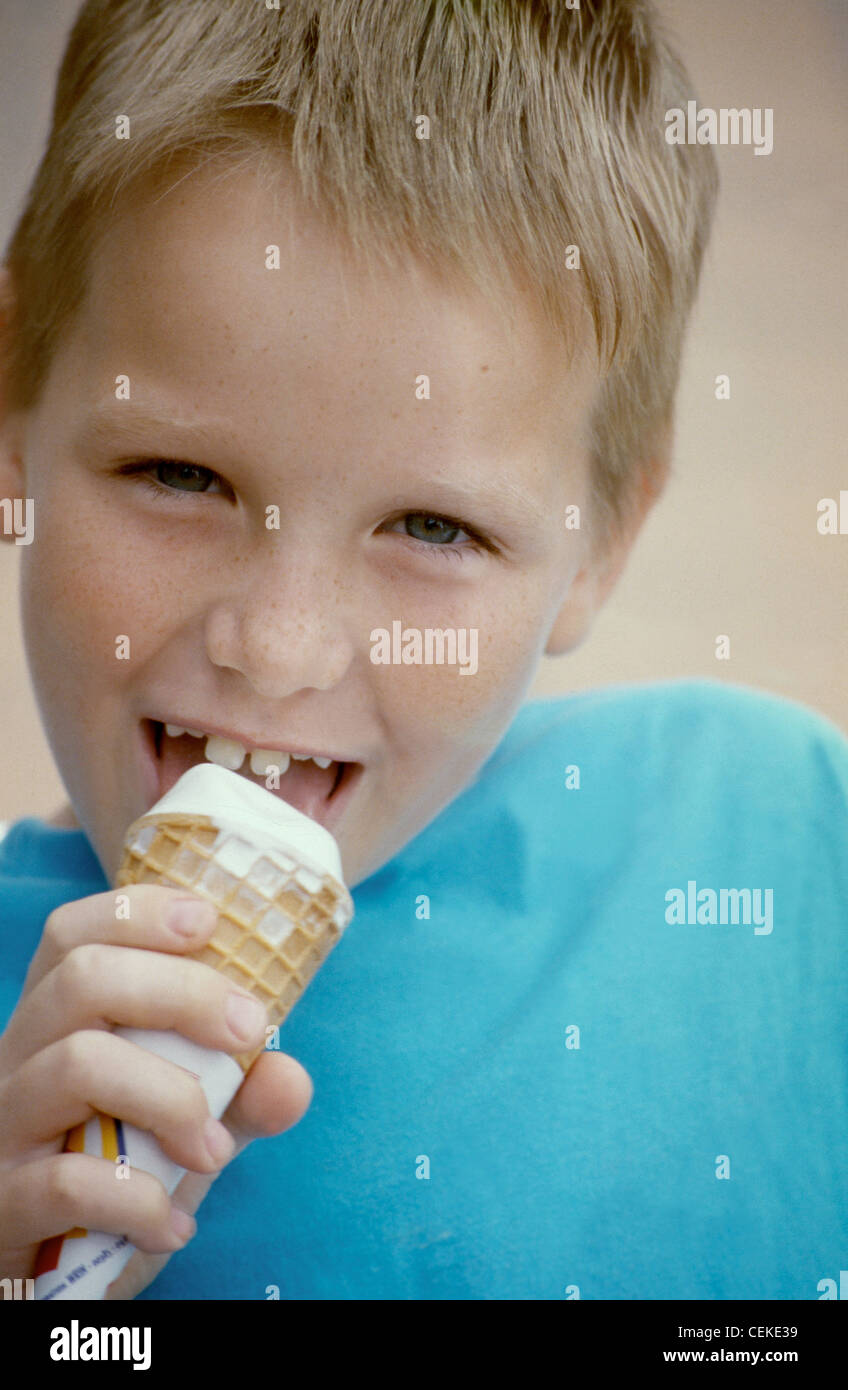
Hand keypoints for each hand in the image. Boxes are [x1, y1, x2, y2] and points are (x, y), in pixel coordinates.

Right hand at [0, 886, 312, 1294]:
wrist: (61, 1276)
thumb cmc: (124, 1173)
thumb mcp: (192, 1124)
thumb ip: (241, 1096)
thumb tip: (289, 1077)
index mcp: (56, 1022)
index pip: (72, 934)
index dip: (137, 912)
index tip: (210, 923)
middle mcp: (16, 1059)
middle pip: (82, 979)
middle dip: (182, 992)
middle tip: (248, 1031)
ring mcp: (3, 1127)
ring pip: (77, 1063)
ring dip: (171, 1099)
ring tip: (215, 1151)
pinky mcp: (2, 1200)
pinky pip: (67, 1180)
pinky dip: (139, 1201)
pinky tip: (172, 1224)